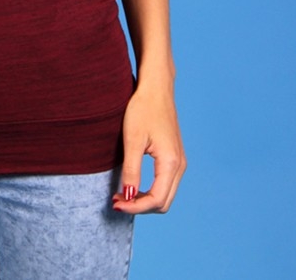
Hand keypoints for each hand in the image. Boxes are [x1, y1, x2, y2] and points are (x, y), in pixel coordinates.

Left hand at [111, 82, 185, 214]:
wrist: (156, 87)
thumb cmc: (143, 108)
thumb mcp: (133, 140)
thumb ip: (131, 170)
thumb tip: (128, 197)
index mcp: (171, 163)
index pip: (156, 200)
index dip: (135, 207)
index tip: (115, 204)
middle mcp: (180, 165)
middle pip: (163, 202)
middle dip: (140, 207)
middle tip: (117, 200)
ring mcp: (179, 161)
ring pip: (166, 195)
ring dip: (145, 200)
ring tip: (122, 194)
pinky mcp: (174, 157)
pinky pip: (165, 184)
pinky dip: (150, 190)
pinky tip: (133, 184)